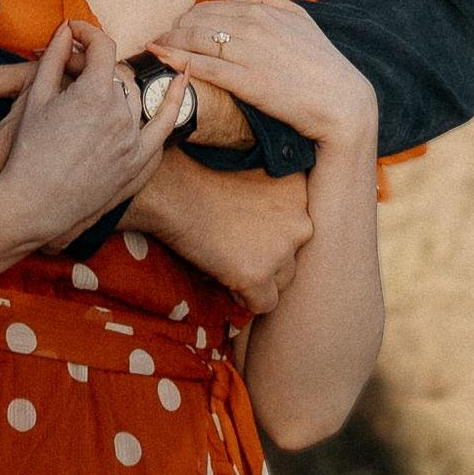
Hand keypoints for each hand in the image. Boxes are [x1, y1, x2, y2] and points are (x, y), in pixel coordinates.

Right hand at [0, 16, 195, 257]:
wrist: (32, 205)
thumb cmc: (28, 151)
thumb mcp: (36, 97)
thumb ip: (55, 57)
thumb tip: (67, 29)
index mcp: (95, 93)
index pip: (101, 46)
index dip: (87, 32)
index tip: (74, 31)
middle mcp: (120, 114)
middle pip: (114, 73)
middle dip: (93, 68)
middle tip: (68, 71)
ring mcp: (133, 140)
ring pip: (131, 97)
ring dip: (113, 90)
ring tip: (88, 97)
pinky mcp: (137, 164)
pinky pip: (163, 127)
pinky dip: (174, 101)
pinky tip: (182, 79)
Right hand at [127, 145, 312, 317]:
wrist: (173, 192)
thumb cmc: (201, 175)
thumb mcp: (253, 171)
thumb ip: (274, 195)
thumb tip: (271, 223)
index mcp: (299, 192)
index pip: (298, 226)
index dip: (272, 232)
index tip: (247, 229)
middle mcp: (300, 222)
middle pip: (294, 255)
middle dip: (269, 258)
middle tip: (235, 248)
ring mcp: (280, 251)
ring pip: (283, 281)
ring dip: (259, 278)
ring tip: (228, 263)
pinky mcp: (257, 276)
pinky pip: (264, 304)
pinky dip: (246, 299)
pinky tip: (226, 281)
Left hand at [147, 0, 376, 163]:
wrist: (342, 101)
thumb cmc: (322, 63)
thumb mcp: (301, 19)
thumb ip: (270, 0)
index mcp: (265, 9)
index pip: (212, 7)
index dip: (189, 17)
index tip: (178, 27)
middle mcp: (254, 25)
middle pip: (198, 20)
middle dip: (175, 28)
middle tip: (162, 39)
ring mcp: (250, 53)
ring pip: (196, 40)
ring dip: (170, 42)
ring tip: (155, 48)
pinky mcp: (248, 81)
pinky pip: (204, 66)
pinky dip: (178, 59)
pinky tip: (162, 57)